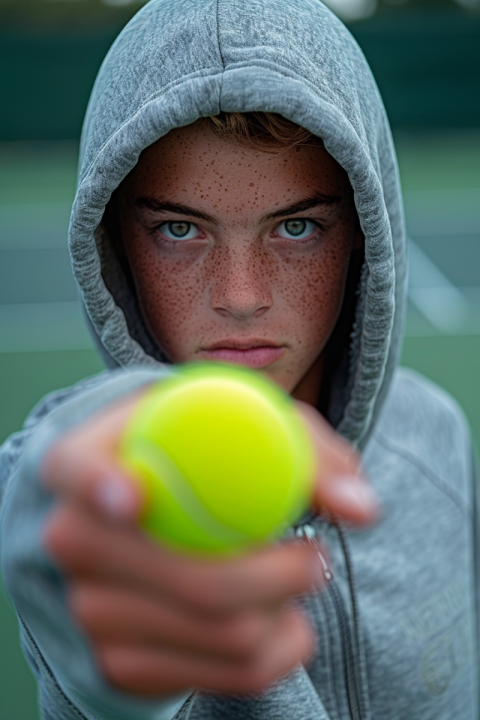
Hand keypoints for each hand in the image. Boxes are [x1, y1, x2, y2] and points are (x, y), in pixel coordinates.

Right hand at [41, 391, 377, 696]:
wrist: (163, 511)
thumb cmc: (204, 457)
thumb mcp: (251, 426)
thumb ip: (306, 451)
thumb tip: (359, 507)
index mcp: (85, 460)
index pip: (77, 470)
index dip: (99, 486)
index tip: (133, 498)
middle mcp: (73, 538)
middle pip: (191, 578)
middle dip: (281, 576)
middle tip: (317, 557)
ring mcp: (91, 610)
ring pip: (226, 632)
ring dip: (287, 608)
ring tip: (291, 574)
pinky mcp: (121, 665)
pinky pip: (230, 674)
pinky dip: (280, 646)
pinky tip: (277, 614)